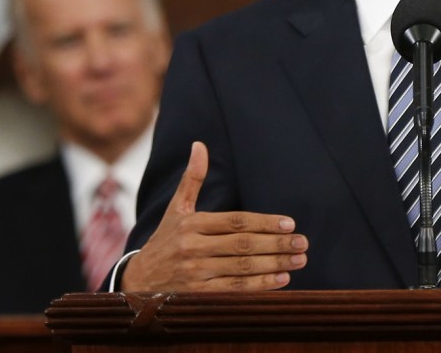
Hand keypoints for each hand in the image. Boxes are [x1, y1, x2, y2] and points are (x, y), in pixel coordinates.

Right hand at [121, 141, 307, 291]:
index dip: (264, 222)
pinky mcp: (197, 296)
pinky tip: (282, 280)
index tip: (290, 224)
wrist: (137, 282)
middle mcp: (193, 248)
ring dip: (274, 264)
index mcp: (192, 224)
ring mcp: (195, 274)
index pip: (236, 221)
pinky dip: (259, 286)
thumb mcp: (176, 210)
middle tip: (303, 243)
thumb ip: (192, 179)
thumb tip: (199, 145)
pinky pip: (233, 290)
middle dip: (276, 244)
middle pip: (243, 245)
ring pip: (242, 268)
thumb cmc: (165, 241)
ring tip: (299, 260)